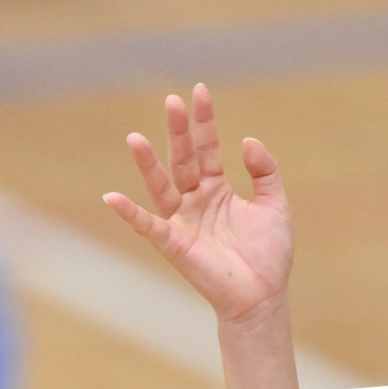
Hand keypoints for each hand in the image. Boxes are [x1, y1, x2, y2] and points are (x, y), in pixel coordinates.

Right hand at [102, 84, 291, 324]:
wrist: (262, 296)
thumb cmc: (268, 255)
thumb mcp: (274, 205)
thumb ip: (264, 171)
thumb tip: (246, 140)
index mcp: (217, 189)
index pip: (207, 148)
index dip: (204, 121)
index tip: (200, 91)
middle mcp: (196, 201)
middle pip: (183, 159)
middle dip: (178, 131)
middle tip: (172, 101)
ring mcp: (183, 222)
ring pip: (161, 186)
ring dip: (147, 164)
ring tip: (134, 138)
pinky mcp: (175, 245)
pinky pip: (149, 227)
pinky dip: (130, 214)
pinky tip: (113, 198)